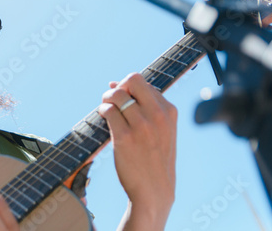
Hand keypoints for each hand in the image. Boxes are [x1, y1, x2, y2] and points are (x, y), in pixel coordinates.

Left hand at [98, 73, 176, 230]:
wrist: (154, 191)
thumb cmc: (155, 159)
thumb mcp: (164, 131)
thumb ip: (148, 107)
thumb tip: (117, 84)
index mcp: (169, 111)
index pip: (144, 82)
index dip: (128, 86)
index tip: (121, 94)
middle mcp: (157, 115)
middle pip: (132, 80)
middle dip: (118, 86)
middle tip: (112, 99)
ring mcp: (141, 125)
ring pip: (117, 94)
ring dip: (107, 98)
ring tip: (106, 108)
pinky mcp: (124, 137)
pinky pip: (108, 111)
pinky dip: (103, 110)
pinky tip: (104, 117)